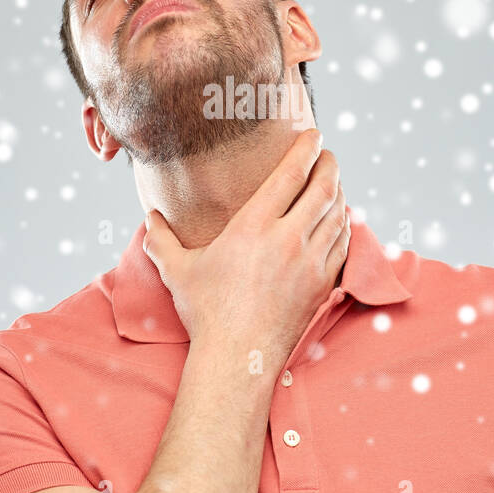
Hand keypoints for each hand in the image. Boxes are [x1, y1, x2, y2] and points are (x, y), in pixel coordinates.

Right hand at [141, 128, 349, 365]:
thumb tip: (149, 219)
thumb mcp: (177, 270)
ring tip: (333, 183)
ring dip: (339, 193)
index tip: (314, 135)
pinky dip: (344, 225)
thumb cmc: (206, 312)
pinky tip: (340, 221)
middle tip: (328, 155)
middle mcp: (288, 239)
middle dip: (330, 165)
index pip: (291, 175)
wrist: (238, 357)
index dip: (306, 149)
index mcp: (254, 226)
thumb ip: (161, 240)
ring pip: (338, 215)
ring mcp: (310, 263)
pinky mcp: (322, 284)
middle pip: (324, 189)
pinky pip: (343, 244)